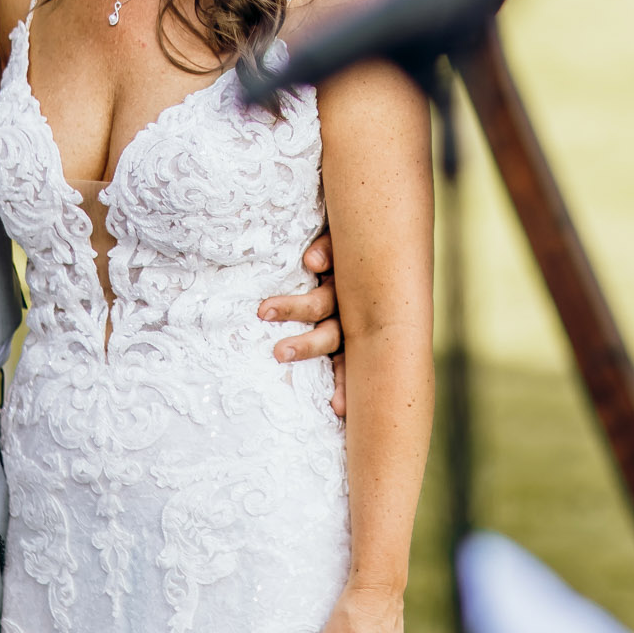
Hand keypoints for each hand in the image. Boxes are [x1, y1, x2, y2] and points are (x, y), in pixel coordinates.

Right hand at [264, 232, 345, 416]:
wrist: (368, 225)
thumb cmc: (339, 280)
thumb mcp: (332, 308)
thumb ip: (317, 332)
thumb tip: (320, 344)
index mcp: (351, 328)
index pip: (348, 359)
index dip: (346, 382)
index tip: (338, 408)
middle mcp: (350, 307)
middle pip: (332, 333)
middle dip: (308, 346)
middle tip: (280, 354)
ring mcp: (346, 278)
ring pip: (324, 298)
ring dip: (297, 306)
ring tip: (266, 310)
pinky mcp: (342, 244)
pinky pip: (334, 250)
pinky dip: (323, 254)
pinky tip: (311, 261)